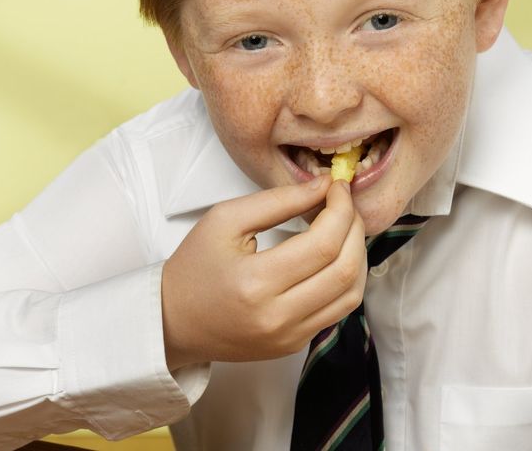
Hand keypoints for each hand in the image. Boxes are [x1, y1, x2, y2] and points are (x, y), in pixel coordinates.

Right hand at [161, 176, 366, 369]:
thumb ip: (277, 200)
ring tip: (345, 229)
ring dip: (358, 256)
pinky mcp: (294, 344)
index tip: (337, 188)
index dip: (341, 210)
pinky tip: (336, 257)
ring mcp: (288, 336)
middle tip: (345, 205)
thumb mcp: (225, 220)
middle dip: (355, 229)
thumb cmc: (194, 267)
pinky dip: (347, 279)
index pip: (323, 243)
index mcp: (255, 282)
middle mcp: (277, 316)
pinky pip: (338, 311)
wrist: (173, 321)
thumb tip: (324, 187)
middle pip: (344, 269)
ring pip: (351, 294)